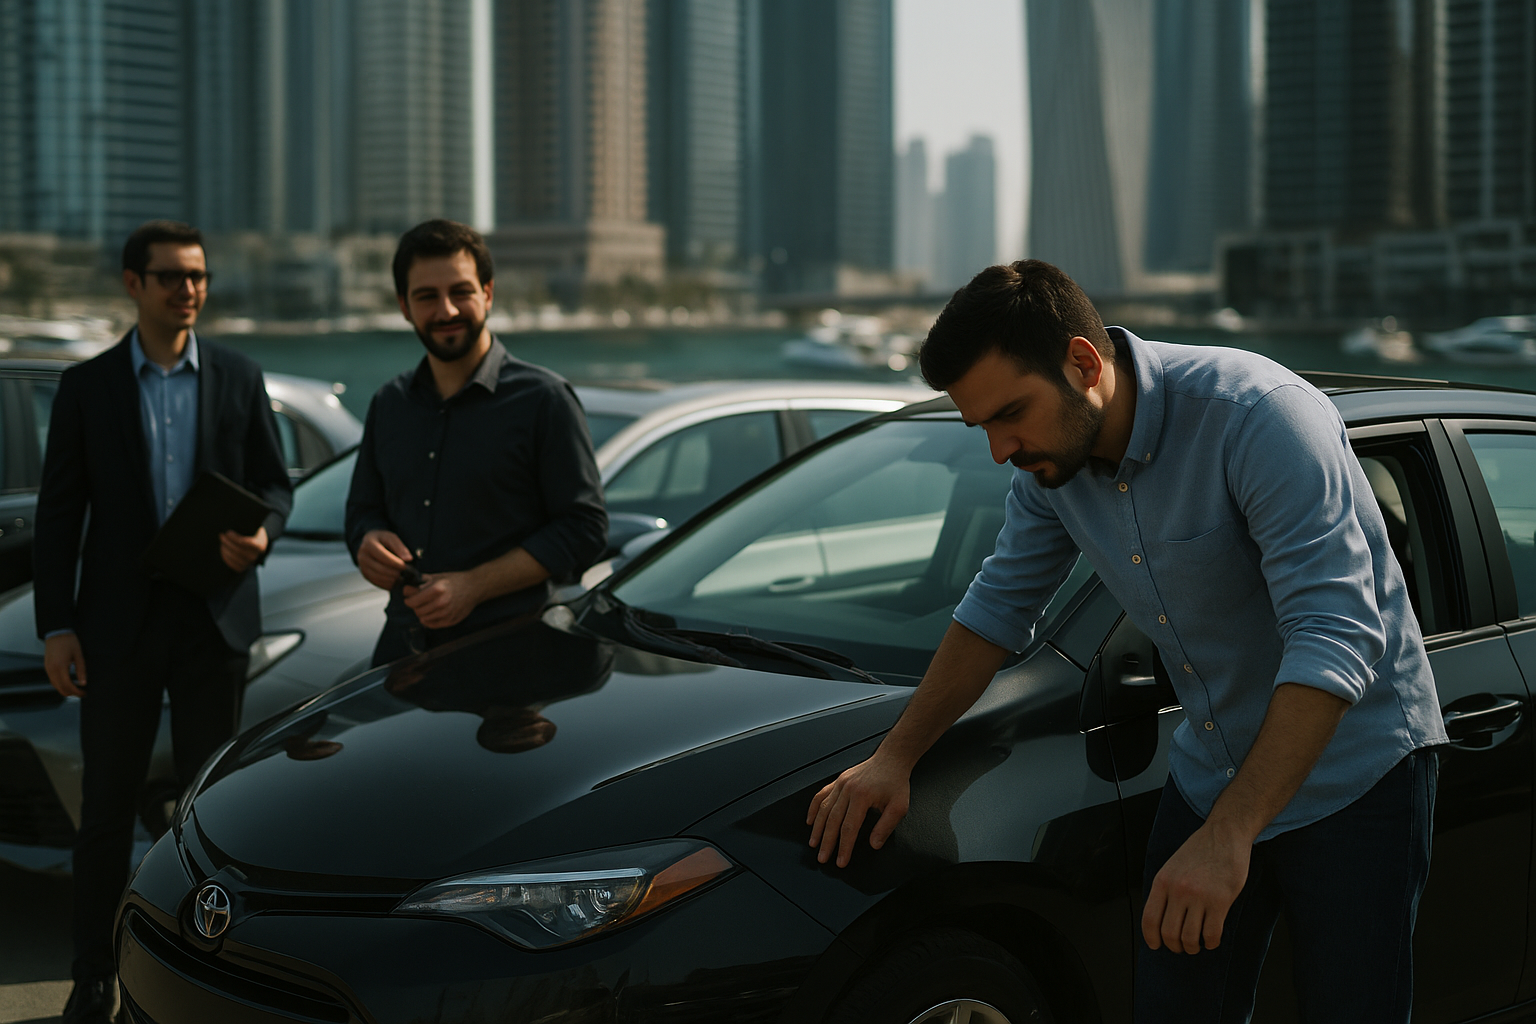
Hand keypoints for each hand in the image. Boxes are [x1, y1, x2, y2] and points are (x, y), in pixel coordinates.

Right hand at [44, 632, 86, 697]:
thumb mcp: (78, 655)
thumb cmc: (68, 641)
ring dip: (64, 689)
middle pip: (59, 688)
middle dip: (70, 693)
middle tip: (80, 693)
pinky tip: (67, 683)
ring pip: (55, 685)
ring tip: (75, 689)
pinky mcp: (46, 666)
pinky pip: (52, 680)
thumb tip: (83, 682)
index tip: (83, 693)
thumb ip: (81, 670)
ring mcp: (47, 668)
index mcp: (60, 666)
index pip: (68, 685)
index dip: (76, 692)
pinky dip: (59, 684)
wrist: (57, 632)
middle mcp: (52, 669)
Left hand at [219, 526, 268, 571]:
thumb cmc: (253, 533)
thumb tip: (234, 521)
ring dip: (225, 549)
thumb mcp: (254, 528)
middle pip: (238, 550)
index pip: (245, 543)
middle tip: (221, 535)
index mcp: (259, 546)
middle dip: (227, 542)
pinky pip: (232, 564)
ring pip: (233, 557)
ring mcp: (248, 563)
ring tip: (222, 542)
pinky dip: (226, 557)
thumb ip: (247, 526)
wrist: (258, 544)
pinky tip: (223, 549)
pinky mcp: (242, 568)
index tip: (228, 532)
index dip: (234, 538)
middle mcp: (255, 556)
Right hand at [358, 529, 411, 589]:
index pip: (383, 556)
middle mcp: (362, 556)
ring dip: (392, 580)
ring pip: (378, 577)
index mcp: (369, 544)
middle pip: (380, 569)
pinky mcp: (365, 574)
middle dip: (394, 573)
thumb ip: (400, 547)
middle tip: (405, 573)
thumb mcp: (391, 538)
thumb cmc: (382, 540)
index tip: (405, 566)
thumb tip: (408, 559)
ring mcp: (362, 566)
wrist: (369, 544)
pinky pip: (376, 582)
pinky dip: (387, 584)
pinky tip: (395, 581)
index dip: (395, 563)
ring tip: (402, 578)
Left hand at [403, 571, 482, 629]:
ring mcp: (446, 613)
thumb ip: (420, 582)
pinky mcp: (450, 621)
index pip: (412, 601)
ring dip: (422, 612)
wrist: (474, 588)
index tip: (409, 595)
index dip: (408, 597)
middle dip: (414, 605)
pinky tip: (432, 612)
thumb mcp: (437, 577)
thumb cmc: (455, 581)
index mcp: (437, 590)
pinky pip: (431, 624)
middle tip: (418, 600)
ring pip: (423, 618)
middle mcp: (442, 603)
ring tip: (426, 605)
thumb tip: (406, 589)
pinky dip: (428, 619)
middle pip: (417, 610)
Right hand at [806, 753, 911, 867]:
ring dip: (817, 828)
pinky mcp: (838, 781)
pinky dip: (813, 809)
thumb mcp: (899, 807)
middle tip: (822, 858)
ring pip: (824, 809)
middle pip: (832, 821)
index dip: (844, 847)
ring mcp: (840, 783)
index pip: (849, 827)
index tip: (841, 861)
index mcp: (862, 796)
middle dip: (826, 842)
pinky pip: (821, 795)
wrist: (891, 759)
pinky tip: (810, 820)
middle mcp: (848, 789)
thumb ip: (886, 827)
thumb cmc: (896, 782)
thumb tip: (874, 844)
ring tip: (814, 843)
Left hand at [1141, 820, 1251, 953]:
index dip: (1151, 938)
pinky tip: (1211, 939)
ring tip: (1196, 945)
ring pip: (1190, 938)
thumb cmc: (1199, 851)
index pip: (1149, 919)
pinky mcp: (1220, 901)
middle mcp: (1178, 890)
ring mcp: (1199, 896)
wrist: (1224, 835)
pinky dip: (1211, 943)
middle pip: (1169, 933)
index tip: (1155, 945)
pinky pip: (1212, 934)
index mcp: (1162, 881)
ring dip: (1192, 948)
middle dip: (1174, 946)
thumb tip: (1160, 920)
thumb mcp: (1172, 867)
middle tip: (1180, 947)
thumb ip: (1165, 890)